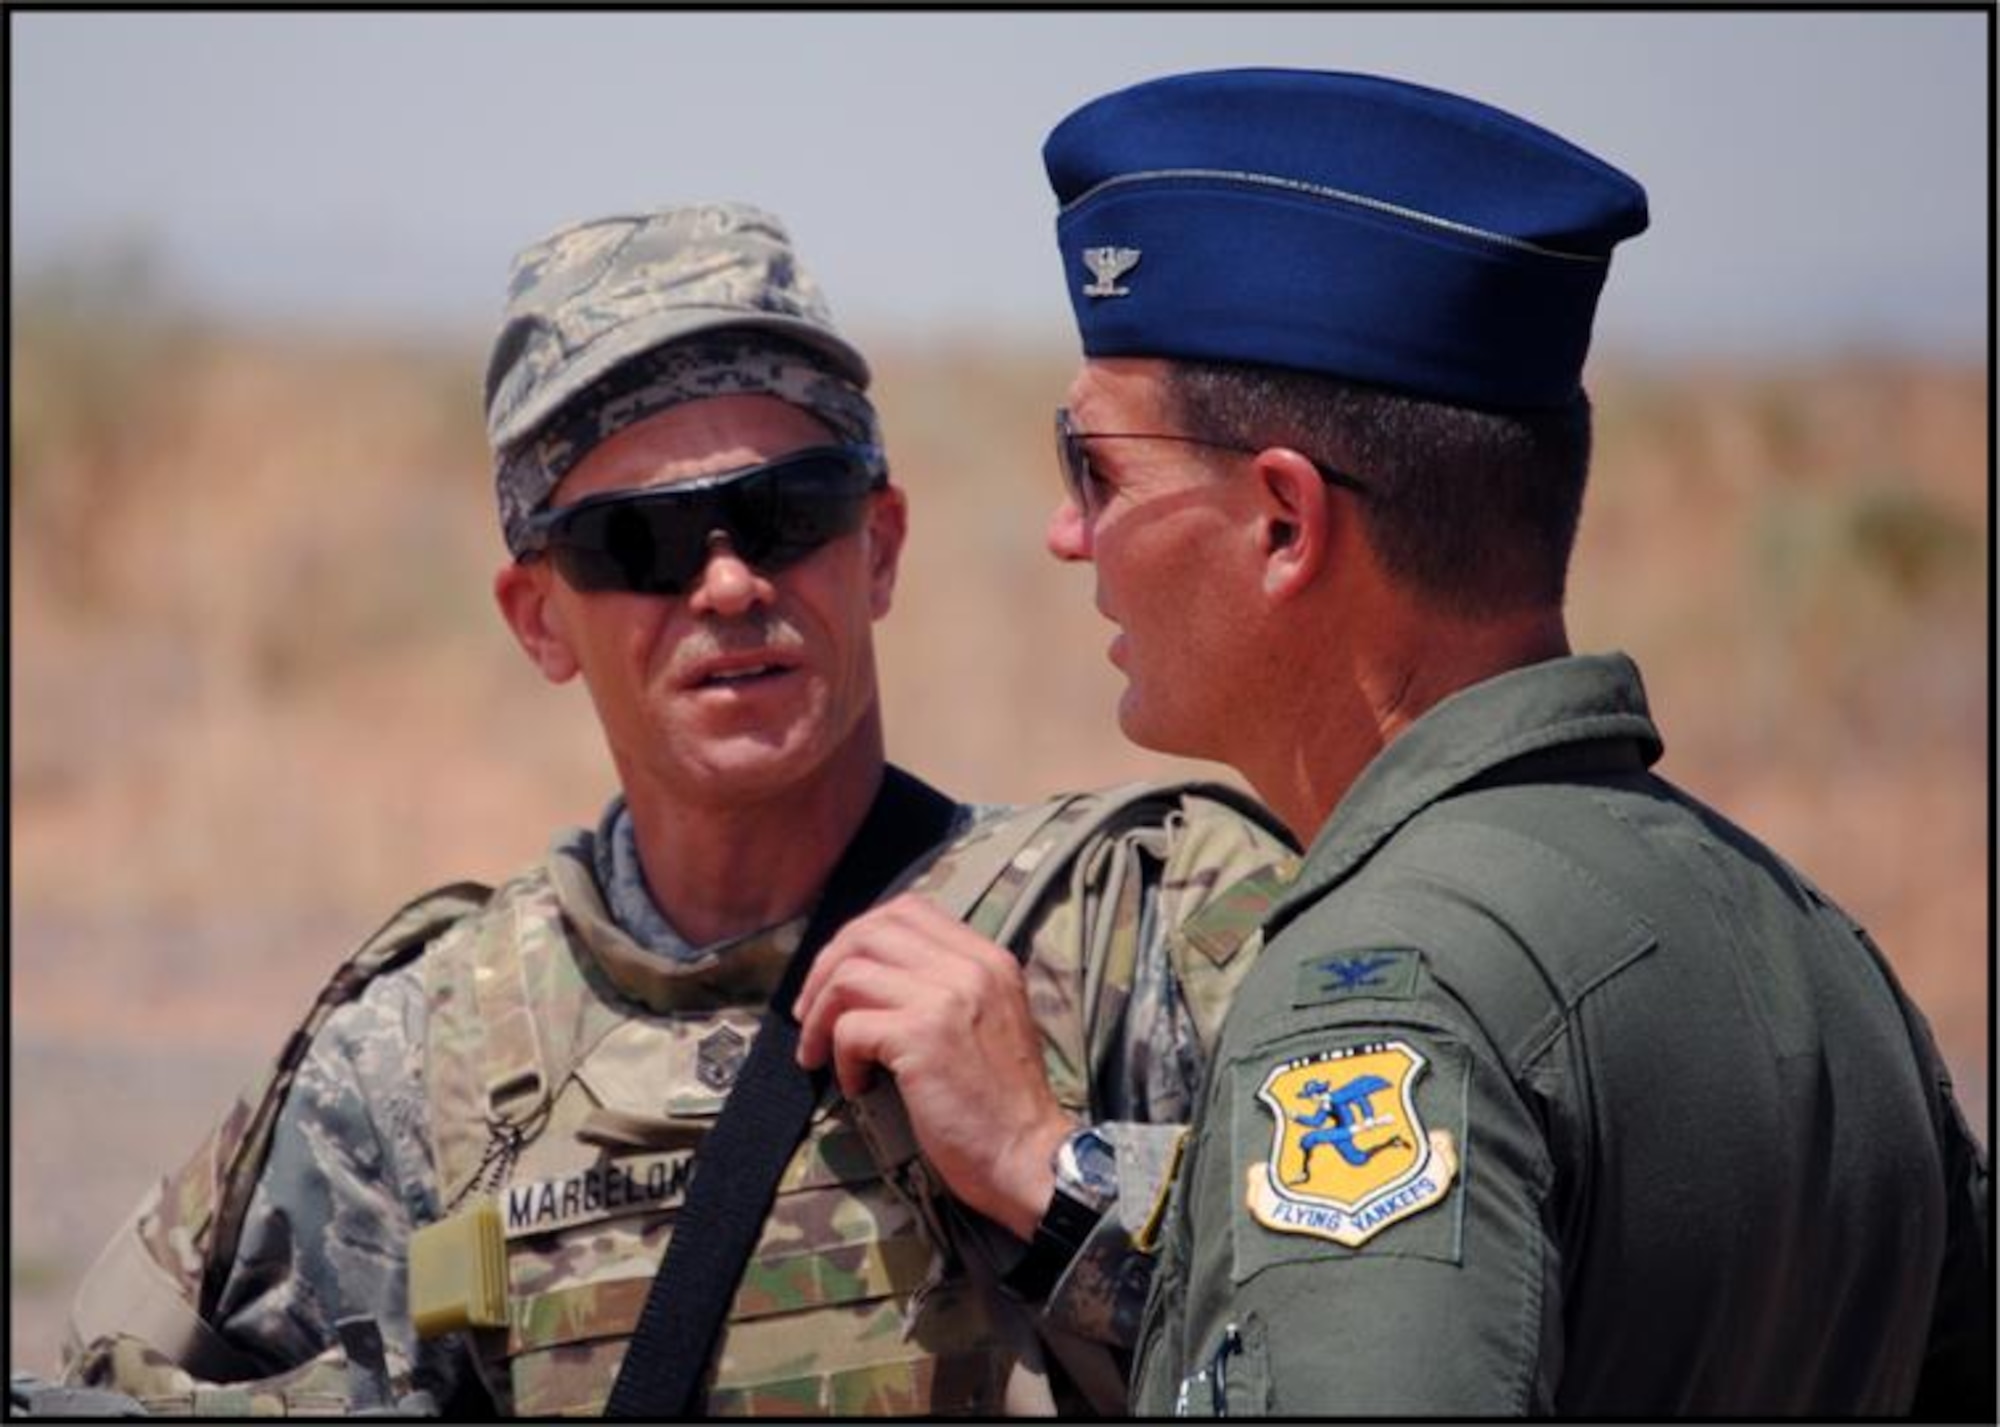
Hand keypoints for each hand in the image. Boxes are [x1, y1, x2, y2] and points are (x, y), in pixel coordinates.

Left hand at [794, 892, 1074, 1239]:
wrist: (1028, 1155)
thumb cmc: (1002, 1102)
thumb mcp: (990, 1020)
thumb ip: (947, 987)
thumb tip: (873, 976)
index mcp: (988, 958)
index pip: (908, 909)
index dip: (859, 937)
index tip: (839, 977)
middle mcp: (969, 967)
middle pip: (869, 932)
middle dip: (825, 969)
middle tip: (811, 1013)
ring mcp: (945, 998)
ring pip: (849, 975)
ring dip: (820, 1015)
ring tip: (821, 1052)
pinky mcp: (922, 1038)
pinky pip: (851, 1027)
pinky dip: (840, 1056)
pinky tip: (856, 1084)